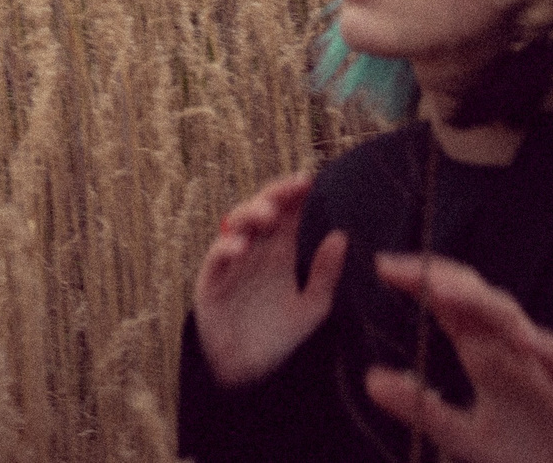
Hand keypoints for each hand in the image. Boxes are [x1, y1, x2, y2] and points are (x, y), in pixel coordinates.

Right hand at [193, 173, 347, 387]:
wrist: (248, 371)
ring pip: (234, 226)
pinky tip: (242, 246)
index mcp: (278, 253)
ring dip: (249, 216)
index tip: (309, 180)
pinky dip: (226, 248)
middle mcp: (254, 252)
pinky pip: (216, 258)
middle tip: (290, 189)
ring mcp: (231, 264)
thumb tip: (341, 236)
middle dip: (273, 197)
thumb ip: (325, 273)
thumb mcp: (312, 306)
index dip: (293, 195)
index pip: (285, 214)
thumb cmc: (279, 336)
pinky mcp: (211, 282)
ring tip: (268, 215)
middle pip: (259, 211)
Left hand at [366, 253, 552, 462]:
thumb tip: (370, 380)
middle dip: (444, 280)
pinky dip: (542, 347)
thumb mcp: (453, 433)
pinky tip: (524, 341)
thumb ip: (419, 406)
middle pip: (477, 298)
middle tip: (406, 270)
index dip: (422, 279)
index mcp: (479, 348)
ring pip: (511, 319)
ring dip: (481, 303)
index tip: (384, 265)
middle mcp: (506, 346)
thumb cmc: (507, 450)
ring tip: (442, 293)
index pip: (449, 301)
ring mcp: (538, 363)